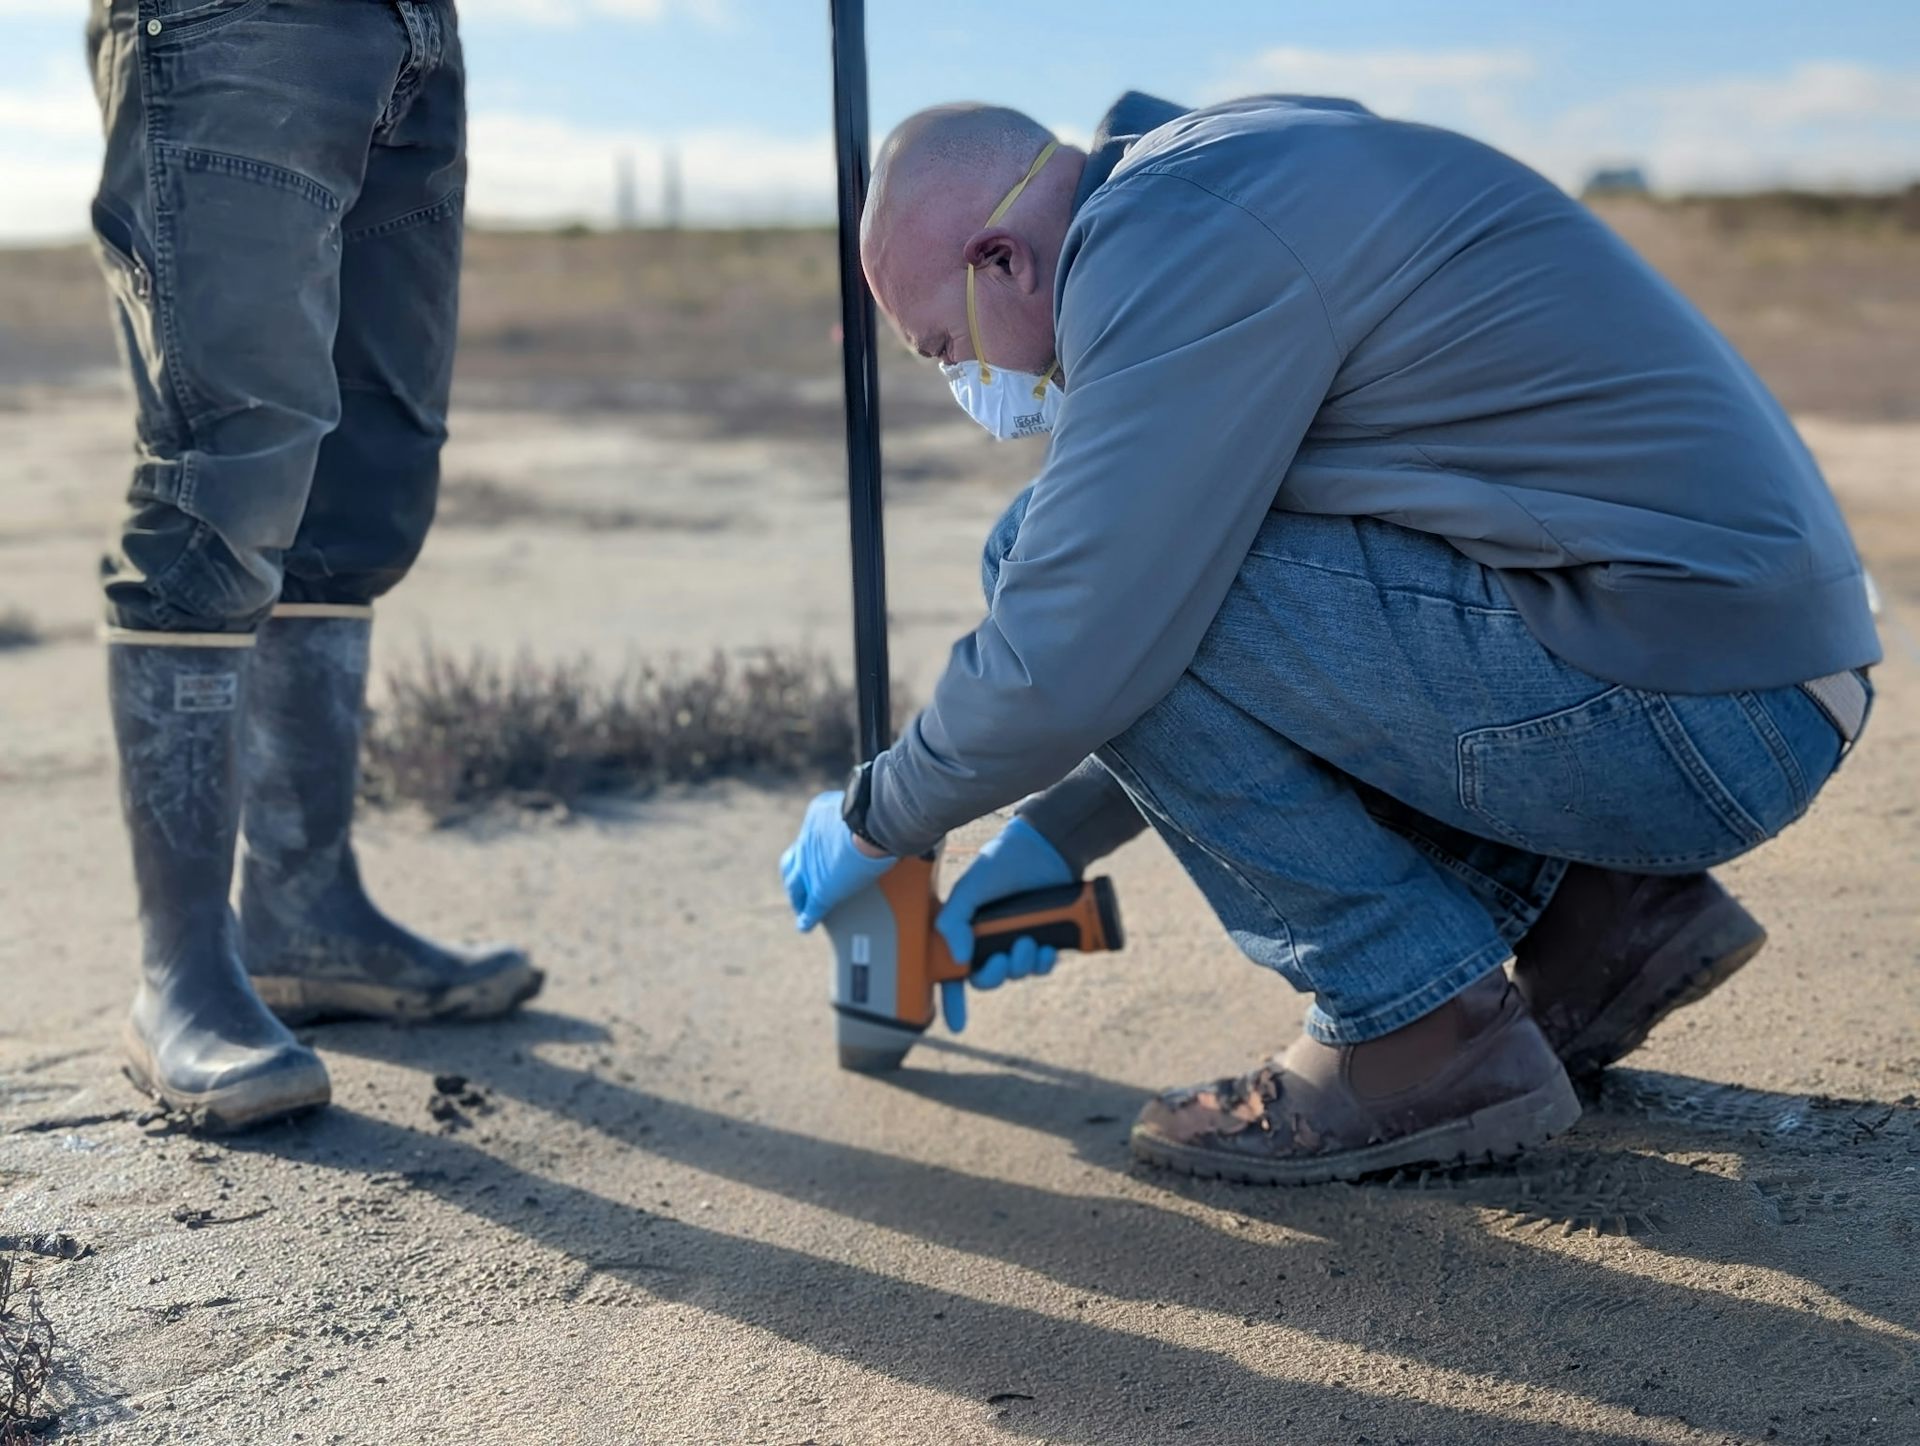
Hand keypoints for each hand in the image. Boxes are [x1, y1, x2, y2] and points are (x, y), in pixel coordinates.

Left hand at [780, 791, 895, 931]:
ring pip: (795, 885)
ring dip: (796, 897)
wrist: (870, 827)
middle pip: (791, 862)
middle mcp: (807, 842)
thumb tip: (884, 816)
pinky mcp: (821, 889)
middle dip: (793, 873)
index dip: (811, 848)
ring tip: (800, 906)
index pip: (809, 837)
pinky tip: (805, 926)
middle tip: (798, 883)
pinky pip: (810, 907)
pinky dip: (807, 918)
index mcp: (817, 817)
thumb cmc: (875, 812)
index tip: (818, 853)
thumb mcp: (863, 805)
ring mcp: (810, 867)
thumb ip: (864, 814)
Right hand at [934, 817, 1074, 1032]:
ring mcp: (1017, 938)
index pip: (952, 971)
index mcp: (965, 928)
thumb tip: (958, 960)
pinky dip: (1043, 963)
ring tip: (1029, 944)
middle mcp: (990, 937)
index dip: (953, 1000)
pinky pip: (1041, 965)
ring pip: (1015, 973)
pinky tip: (1047, 950)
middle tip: (1004, 960)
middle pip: (986, 978)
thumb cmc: (1001, 862)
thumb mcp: (969, 888)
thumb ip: (954, 921)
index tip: (957, 1025)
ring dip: (1021, 966)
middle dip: (994, 976)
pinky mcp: (1044, 937)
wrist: (1046, 847)